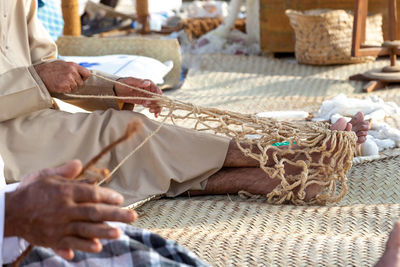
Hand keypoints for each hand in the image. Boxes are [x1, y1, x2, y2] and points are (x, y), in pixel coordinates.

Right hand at [4, 160, 136, 259]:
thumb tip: (79, 163)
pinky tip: (96, 247)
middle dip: (115, 214)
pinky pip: (69, 244)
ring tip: (119, 233)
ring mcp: (58, 226)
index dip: (107, 196)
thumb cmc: (32, 191)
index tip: (120, 199)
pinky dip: (82, 247)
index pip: (90, 194)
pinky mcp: (52, 239)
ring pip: (84, 229)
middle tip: (132, 216)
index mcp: (64, 192)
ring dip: (103, 232)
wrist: (10, 211)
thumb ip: (65, 172)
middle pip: (93, 212)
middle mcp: (63, 209)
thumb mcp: (46, 176)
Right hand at [34, 61, 90, 93]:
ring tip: (61, 82)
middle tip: (66, 81)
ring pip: (75, 88)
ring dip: (70, 87)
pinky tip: (59, 85)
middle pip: (81, 82)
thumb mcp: (63, 64)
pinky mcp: (64, 86)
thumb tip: (82, 73)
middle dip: (76, 83)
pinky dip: (65, 90)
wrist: (39, 74)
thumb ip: (73, 68)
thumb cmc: (51, 69)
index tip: (80, 78)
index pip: (87, 73)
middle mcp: (72, 72)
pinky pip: (69, 91)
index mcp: (73, 65)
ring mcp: (68, 79)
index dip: (84, 77)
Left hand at [114, 77, 162, 116]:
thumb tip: (147, 83)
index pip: (157, 90)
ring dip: (156, 108)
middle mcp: (150, 90)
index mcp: (149, 83)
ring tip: (150, 111)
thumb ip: (138, 82)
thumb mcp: (129, 81)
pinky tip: (155, 115)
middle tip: (150, 109)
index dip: (156, 96)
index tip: (150, 101)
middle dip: (157, 104)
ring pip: (157, 103)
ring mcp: (148, 96)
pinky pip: (153, 106)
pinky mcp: (145, 102)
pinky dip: (155, 110)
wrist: (117, 90)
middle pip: (159, 98)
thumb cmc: (123, 83)